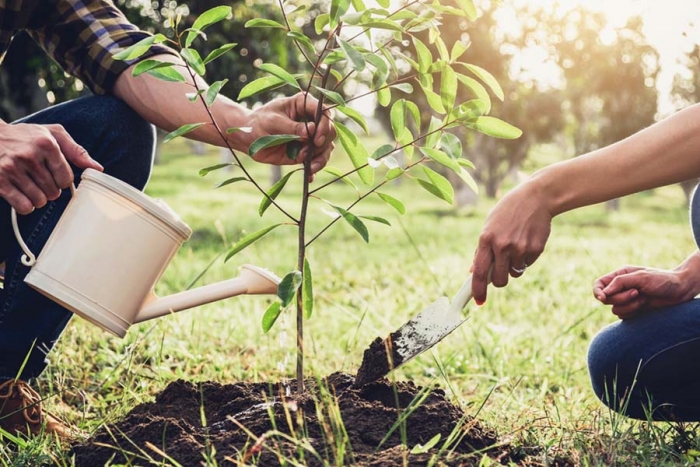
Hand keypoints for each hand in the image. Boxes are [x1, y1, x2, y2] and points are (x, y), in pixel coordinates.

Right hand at [0, 123, 102, 213]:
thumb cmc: (26, 136)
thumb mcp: (52, 134)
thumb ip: (76, 151)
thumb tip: (98, 168)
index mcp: (46, 144)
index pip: (67, 178)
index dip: (63, 180)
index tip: (55, 175)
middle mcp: (29, 156)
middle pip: (54, 192)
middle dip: (50, 190)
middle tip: (40, 179)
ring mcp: (11, 169)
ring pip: (40, 201)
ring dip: (38, 198)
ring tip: (31, 185)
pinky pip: (23, 206)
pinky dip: (26, 205)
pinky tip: (21, 194)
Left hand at [236, 93, 334, 175]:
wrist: (248, 139)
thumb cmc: (258, 123)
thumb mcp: (273, 122)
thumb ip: (292, 127)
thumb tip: (311, 131)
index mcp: (303, 104)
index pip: (324, 112)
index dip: (324, 125)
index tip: (316, 139)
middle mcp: (311, 120)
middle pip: (330, 131)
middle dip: (323, 143)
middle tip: (309, 152)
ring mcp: (310, 137)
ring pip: (327, 147)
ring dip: (321, 158)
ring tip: (311, 167)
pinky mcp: (305, 151)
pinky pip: (317, 160)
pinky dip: (315, 168)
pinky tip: (310, 176)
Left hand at [471, 181, 552, 303]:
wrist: (536, 197)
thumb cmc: (508, 212)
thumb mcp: (490, 226)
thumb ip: (481, 249)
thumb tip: (472, 271)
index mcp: (486, 239)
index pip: (479, 272)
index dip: (477, 290)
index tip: (478, 302)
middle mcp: (502, 245)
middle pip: (499, 280)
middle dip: (499, 281)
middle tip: (500, 272)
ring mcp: (520, 248)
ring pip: (514, 274)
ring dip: (513, 267)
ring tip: (515, 246)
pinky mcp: (535, 249)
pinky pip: (527, 265)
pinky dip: (525, 259)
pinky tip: (526, 241)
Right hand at [593, 266, 696, 318]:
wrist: (679, 291)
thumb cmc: (662, 280)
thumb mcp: (640, 277)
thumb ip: (620, 282)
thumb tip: (603, 293)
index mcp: (620, 275)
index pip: (599, 284)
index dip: (597, 292)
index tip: (603, 298)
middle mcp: (620, 288)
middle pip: (606, 299)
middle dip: (621, 298)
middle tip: (636, 293)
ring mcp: (626, 300)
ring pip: (615, 309)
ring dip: (629, 306)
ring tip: (644, 299)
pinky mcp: (632, 310)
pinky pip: (623, 316)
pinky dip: (633, 312)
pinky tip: (644, 305)